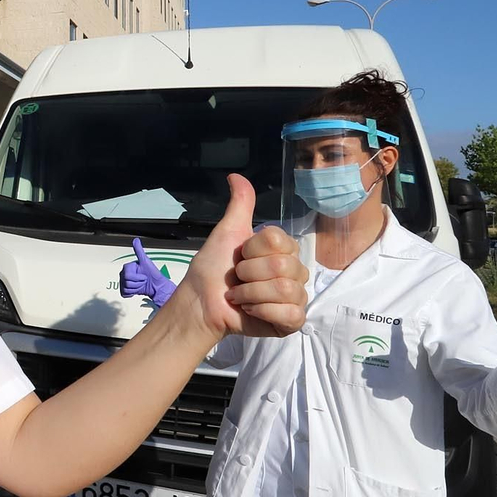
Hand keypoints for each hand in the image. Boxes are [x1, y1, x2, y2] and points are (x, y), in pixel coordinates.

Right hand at [120, 239, 176, 306]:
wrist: (156, 286)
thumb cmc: (152, 274)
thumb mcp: (146, 261)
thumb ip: (139, 250)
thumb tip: (136, 240)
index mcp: (127, 267)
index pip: (127, 275)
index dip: (137, 277)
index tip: (143, 275)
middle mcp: (123, 275)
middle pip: (126, 282)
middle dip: (137, 283)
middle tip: (143, 280)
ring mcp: (123, 283)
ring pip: (126, 288)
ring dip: (136, 288)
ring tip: (141, 285)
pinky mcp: (124, 291)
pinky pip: (124, 294)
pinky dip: (132, 293)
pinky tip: (137, 290)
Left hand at [175, 173, 307, 338]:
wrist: (201, 302)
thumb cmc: (213, 268)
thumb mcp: (227, 233)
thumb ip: (240, 205)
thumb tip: (235, 175)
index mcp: (282, 250)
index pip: (279, 241)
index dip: (252, 250)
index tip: (240, 256)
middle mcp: (294, 271)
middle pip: (283, 267)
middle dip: (249, 274)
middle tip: (238, 279)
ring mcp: (295, 297)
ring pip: (286, 289)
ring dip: (251, 294)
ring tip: (239, 296)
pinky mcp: (292, 321)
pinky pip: (290, 313)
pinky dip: (263, 311)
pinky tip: (250, 311)